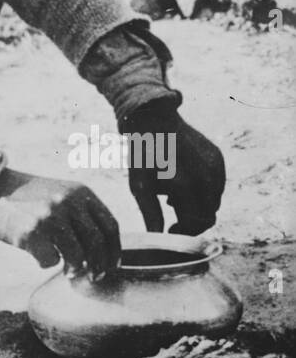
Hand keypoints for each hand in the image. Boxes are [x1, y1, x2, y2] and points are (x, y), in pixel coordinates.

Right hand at [0, 168, 119, 279]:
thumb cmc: (28, 198)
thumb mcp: (60, 194)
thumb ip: (81, 214)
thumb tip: (103, 252)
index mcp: (80, 192)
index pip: (110, 225)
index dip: (114, 250)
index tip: (112, 265)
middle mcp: (67, 202)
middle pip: (97, 244)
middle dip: (99, 266)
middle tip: (95, 277)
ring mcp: (49, 217)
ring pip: (77, 257)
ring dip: (74, 269)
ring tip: (67, 269)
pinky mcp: (31, 233)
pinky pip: (50, 262)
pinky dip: (46, 263)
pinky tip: (38, 254)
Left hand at [124, 107, 224, 235]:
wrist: (152, 119)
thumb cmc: (142, 155)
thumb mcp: (139, 186)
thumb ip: (151, 214)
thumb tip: (157, 239)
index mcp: (185, 186)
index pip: (194, 224)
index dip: (182, 232)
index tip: (170, 230)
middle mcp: (205, 178)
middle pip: (208, 216)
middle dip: (192, 222)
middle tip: (173, 218)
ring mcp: (215, 167)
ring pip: (214, 202)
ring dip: (198, 206)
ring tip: (175, 197)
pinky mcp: (218, 158)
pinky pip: (217, 185)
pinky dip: (204, 190)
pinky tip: (185, 183)